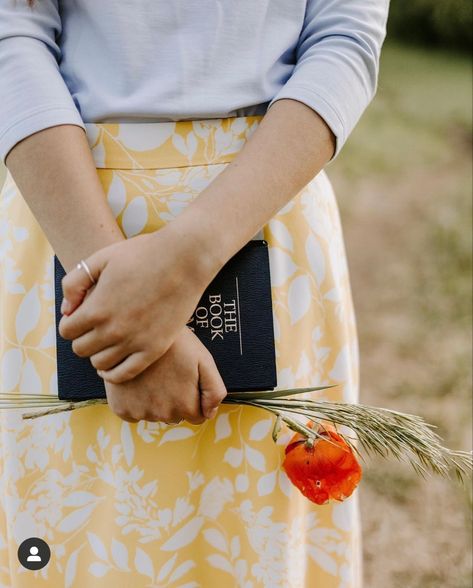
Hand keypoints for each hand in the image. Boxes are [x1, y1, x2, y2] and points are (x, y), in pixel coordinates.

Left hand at [58, 223, 216, 383]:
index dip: (71, 322)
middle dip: (83, 338)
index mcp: (96, 308)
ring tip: (108, 341)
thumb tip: (66, 310)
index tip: (81, 316)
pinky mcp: (154, 349)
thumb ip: (75, 282)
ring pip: (100, 364)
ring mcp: (134, 342)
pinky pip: (125, 374)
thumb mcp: (102, 258)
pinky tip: (114, 363)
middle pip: (81, 349)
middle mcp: (113, 330)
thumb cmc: (144, 254)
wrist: (185, 259)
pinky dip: (114, 374)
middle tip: (96, 327)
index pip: (67, 331)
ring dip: (99, 354)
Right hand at [103, 326, 227, 422]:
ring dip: (155, 399)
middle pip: (175, 415)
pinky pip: (133, 412)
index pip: (197, 416)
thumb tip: (210, 414)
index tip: (186, 379)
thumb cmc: (175, 343)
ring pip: (154, 413)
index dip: (194, 397)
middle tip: (169, 372)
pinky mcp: (120, 407)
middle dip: (175, 399)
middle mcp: (163, 415)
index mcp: (186, 406)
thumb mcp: (204, 360)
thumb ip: (214, 391)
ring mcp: (140, 412)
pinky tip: (139, 381)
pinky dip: (136, 400)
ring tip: (153, 374)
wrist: (139, 329)